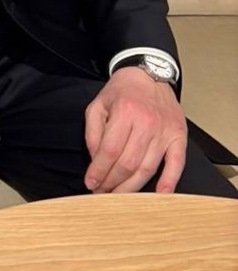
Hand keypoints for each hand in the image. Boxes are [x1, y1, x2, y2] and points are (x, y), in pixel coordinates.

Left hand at [84, 66, 186, 193]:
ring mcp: (165, 132)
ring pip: (147, 168)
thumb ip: (93, 132)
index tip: (91, 183)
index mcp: (125, 112)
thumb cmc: (123, 91)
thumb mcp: (98, 104)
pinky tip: (159, 195)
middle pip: (128, 163)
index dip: (99, 170)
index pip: (110, 150)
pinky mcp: (179, 137)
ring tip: (118, 195)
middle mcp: (147, 123)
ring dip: (132, 187)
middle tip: (102, 193)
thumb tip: (96, 160)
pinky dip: (169, 182)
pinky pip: (176, 164)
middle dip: (112, 182)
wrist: (149, 75)